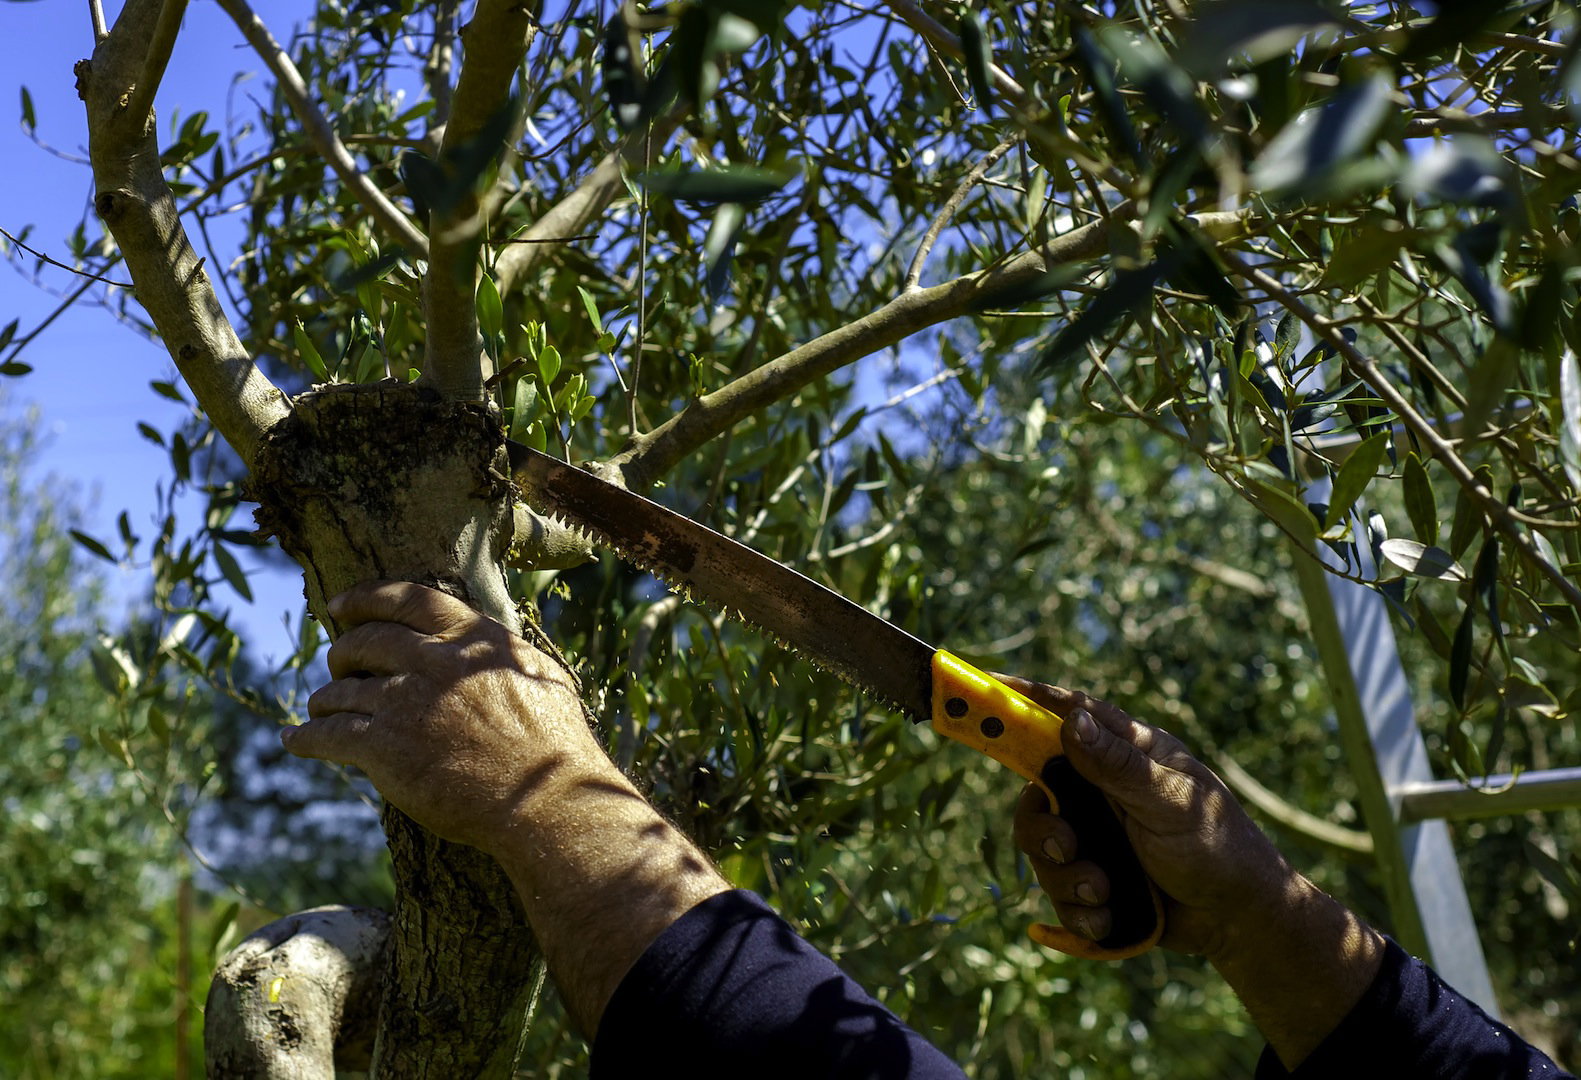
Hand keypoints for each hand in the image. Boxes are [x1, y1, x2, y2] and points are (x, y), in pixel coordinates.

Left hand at [283, 580, 728, 1032]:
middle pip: (365, 640)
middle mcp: (435, 662)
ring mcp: (406, 703)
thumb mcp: (543, 678)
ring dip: (325, 699)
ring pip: (341, 690)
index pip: (408, 598)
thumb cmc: (557, 748)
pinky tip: (296, 740)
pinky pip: (327, 734)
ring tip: (321, 709)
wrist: (547, 803)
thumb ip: (507, 654)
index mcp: (473, 639)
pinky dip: (306, 736)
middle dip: (343, 652)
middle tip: (337, 665)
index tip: (339, 604)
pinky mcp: (385, 748)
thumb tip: (492, 641)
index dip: (366, 597)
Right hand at [1001, 680, 1290, 960]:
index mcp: (1124, 752)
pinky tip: (1107, 914)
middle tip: (1065, 846)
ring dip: (1065, 875)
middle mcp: (1101, 787)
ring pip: (1041, 845)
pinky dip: (1077, 907)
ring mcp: (1094, 833)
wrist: (1237, 919)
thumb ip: (1119, 765)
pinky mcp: (1091, 874)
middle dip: (1043, 827)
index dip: (1022, 699)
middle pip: (1036, 790)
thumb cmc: (1218, 845)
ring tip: (1102, 890)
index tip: (985, 687)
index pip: (1065, 712)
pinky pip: (1057, 888)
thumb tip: (1070, 720)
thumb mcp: (1171, 801)